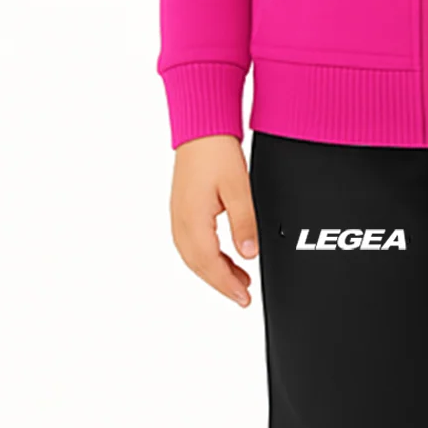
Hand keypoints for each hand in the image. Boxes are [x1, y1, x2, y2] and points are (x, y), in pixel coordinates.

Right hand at [170, 134, 260, 306]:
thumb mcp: (239, 188)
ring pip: (193, 257)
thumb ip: (244, 223)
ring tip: (239, 280)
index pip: (210, 264)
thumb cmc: (216, 153)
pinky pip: (191, 244)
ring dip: (214, 272)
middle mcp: (181, 221)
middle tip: (243, 296)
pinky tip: (223, 258)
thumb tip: (249, 254)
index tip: (243, 298)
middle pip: (199, 265)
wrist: (200, 129)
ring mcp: (178, 216)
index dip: (227, 285)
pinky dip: (207, 257)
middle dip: (221, 284)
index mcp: (193, 219)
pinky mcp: (181, 210)